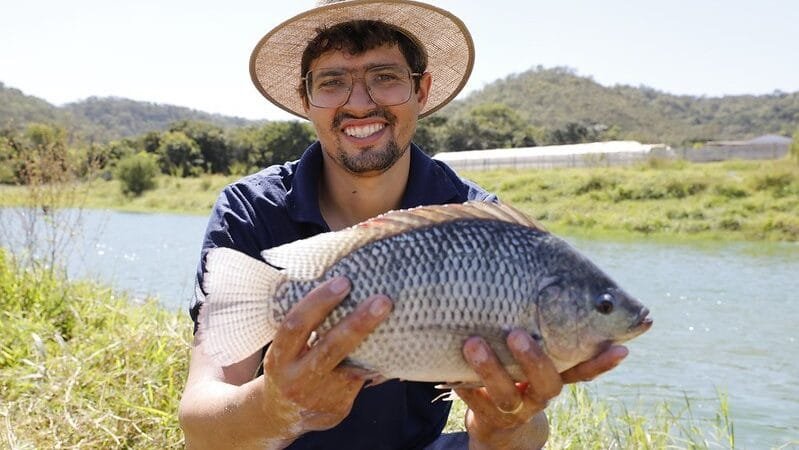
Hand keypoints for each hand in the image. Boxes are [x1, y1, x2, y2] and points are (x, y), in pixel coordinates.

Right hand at [261, 277, 391, 438]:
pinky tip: (392, 347)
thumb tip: (340, 286)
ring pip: (353, 367)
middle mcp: (297, 378)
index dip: (319, 302)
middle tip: (382, 301)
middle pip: (330, 348)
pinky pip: (363, 380)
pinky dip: (377, 362)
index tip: (343, 282)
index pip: (296, 325)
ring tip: (397, 320)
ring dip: (376, 344)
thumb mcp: (286, 349)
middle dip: (358, 323)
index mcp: (280, 357)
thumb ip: (305, 327)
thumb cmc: (289, 367)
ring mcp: (319, 396)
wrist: (282, 416)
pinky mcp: (338, 407)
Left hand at [455, 330, 627, 448]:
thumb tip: (542, 263)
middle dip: (534, 360)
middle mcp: (540, 393)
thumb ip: (539, 317)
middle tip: (517, 334)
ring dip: (491, 369)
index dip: (601, 361)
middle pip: (547, 382)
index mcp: (557, 373)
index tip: (619, 347)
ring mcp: (515, 408)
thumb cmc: (513, 363)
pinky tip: (452, 369)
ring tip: (472, 343)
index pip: (584, 367)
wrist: (496, 421)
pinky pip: (475, 402)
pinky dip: (463, 385)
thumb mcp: (529, 343)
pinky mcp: (488, 417)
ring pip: (507, 395)